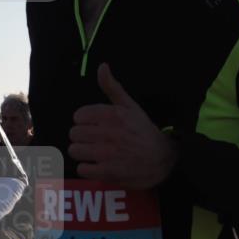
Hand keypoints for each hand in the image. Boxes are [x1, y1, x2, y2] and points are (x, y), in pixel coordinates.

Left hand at [68, 63, 176, 189]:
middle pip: (74, 134)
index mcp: (112, 115)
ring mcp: (107, 154)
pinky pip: (82, 169)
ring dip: (83, 154)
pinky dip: (88, 169)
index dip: (86, 122)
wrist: (164, 159)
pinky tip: (99, 166)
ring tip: (96, 154)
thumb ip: (112, 87)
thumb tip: (102, 66)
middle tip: (96, 142)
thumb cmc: (145, 133)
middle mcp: (108, 133)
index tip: (96, 127)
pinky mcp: (108, 172)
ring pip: (75, 151)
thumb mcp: (131, 107)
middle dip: (83, 138)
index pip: (78, 116)